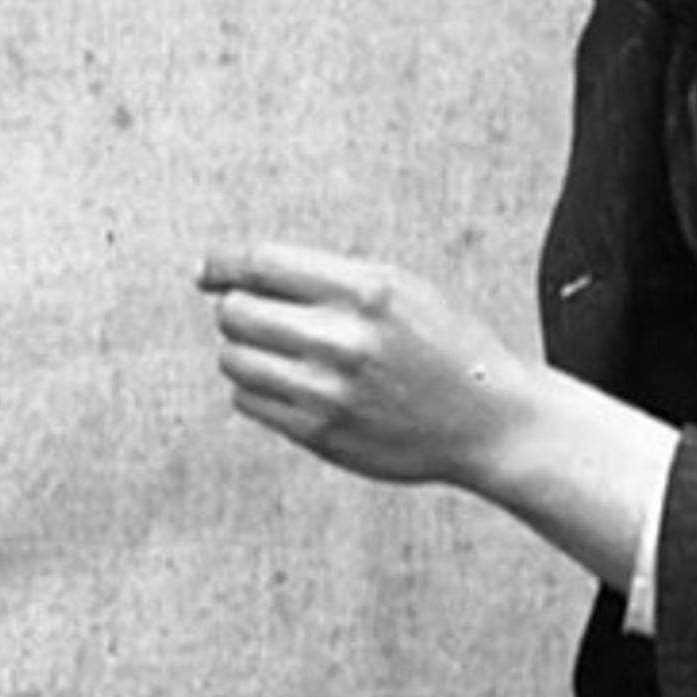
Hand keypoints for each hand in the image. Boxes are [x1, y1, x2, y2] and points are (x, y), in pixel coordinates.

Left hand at [197, 242, 526, 488]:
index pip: (260, 263)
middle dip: (239, 310)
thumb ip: (324, 276)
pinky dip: (258, 390)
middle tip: (263, 318)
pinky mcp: (318, 432)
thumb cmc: (441, 345)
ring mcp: (327, 390)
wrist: (490, 422)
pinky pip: (247, 400)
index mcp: (366, 289)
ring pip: (232, 357)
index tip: (206, 271)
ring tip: (284, 354)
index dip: (222, 264)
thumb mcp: (399, 288)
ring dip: (245, 352)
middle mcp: (342, 338)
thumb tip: (233, 273)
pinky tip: (296, 387)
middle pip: (235, 311)